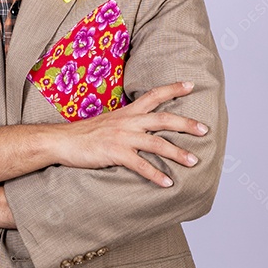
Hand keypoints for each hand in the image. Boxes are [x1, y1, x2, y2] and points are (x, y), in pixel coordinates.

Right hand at [47, 81, 208, 187]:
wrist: (62, 141)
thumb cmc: (84, 133)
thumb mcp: (108, 121)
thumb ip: (126, 121)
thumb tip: (141, 126)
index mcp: (127, 112)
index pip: (153, 95)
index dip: (173, 88)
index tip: (191, 84)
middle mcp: (128, 121)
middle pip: (163, 119)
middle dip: (186, 124)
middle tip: (205, 129)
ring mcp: (123, 137)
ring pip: (157, 143)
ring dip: (177, 153)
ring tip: (194, 162)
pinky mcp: (116, 153)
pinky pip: (141, 165)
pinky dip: (156, 175)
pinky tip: (167, 183)